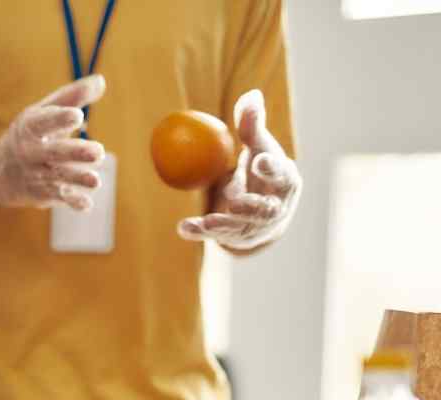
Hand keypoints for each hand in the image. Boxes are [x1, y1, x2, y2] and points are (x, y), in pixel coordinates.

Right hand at [0, 75, 106, 210]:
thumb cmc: (29, 136)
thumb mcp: (42, 113)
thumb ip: (72, 97)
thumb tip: (101, 81)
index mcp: (31, 128)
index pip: (44, 122)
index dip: (59, 118)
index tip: (77, 116)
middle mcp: (31, 152)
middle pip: (54, 152)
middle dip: (75, 153)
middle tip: (98, 152)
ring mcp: (36, 175)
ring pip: (59, 177)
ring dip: (78, 179)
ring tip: (95, 181)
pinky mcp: (43, 194)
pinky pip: (59, 198)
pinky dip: (72, 202)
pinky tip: (87, 204)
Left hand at [178, 90, 300, 249]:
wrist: (260, 209)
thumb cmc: (261, 171)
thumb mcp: (259, 148)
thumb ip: (252, 126)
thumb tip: (251, 95)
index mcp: (284, 182)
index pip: (282, 175)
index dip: (271, 168)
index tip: (259, 160)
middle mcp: (273, 208)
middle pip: (265, 210)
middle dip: (252, 207)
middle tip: (236, 202)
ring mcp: (253, 226)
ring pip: (240, 227)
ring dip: (223, 224)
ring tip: (207, 221)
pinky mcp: (233, 236)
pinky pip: (215, 236)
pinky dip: (199, 233)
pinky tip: (183, 228)